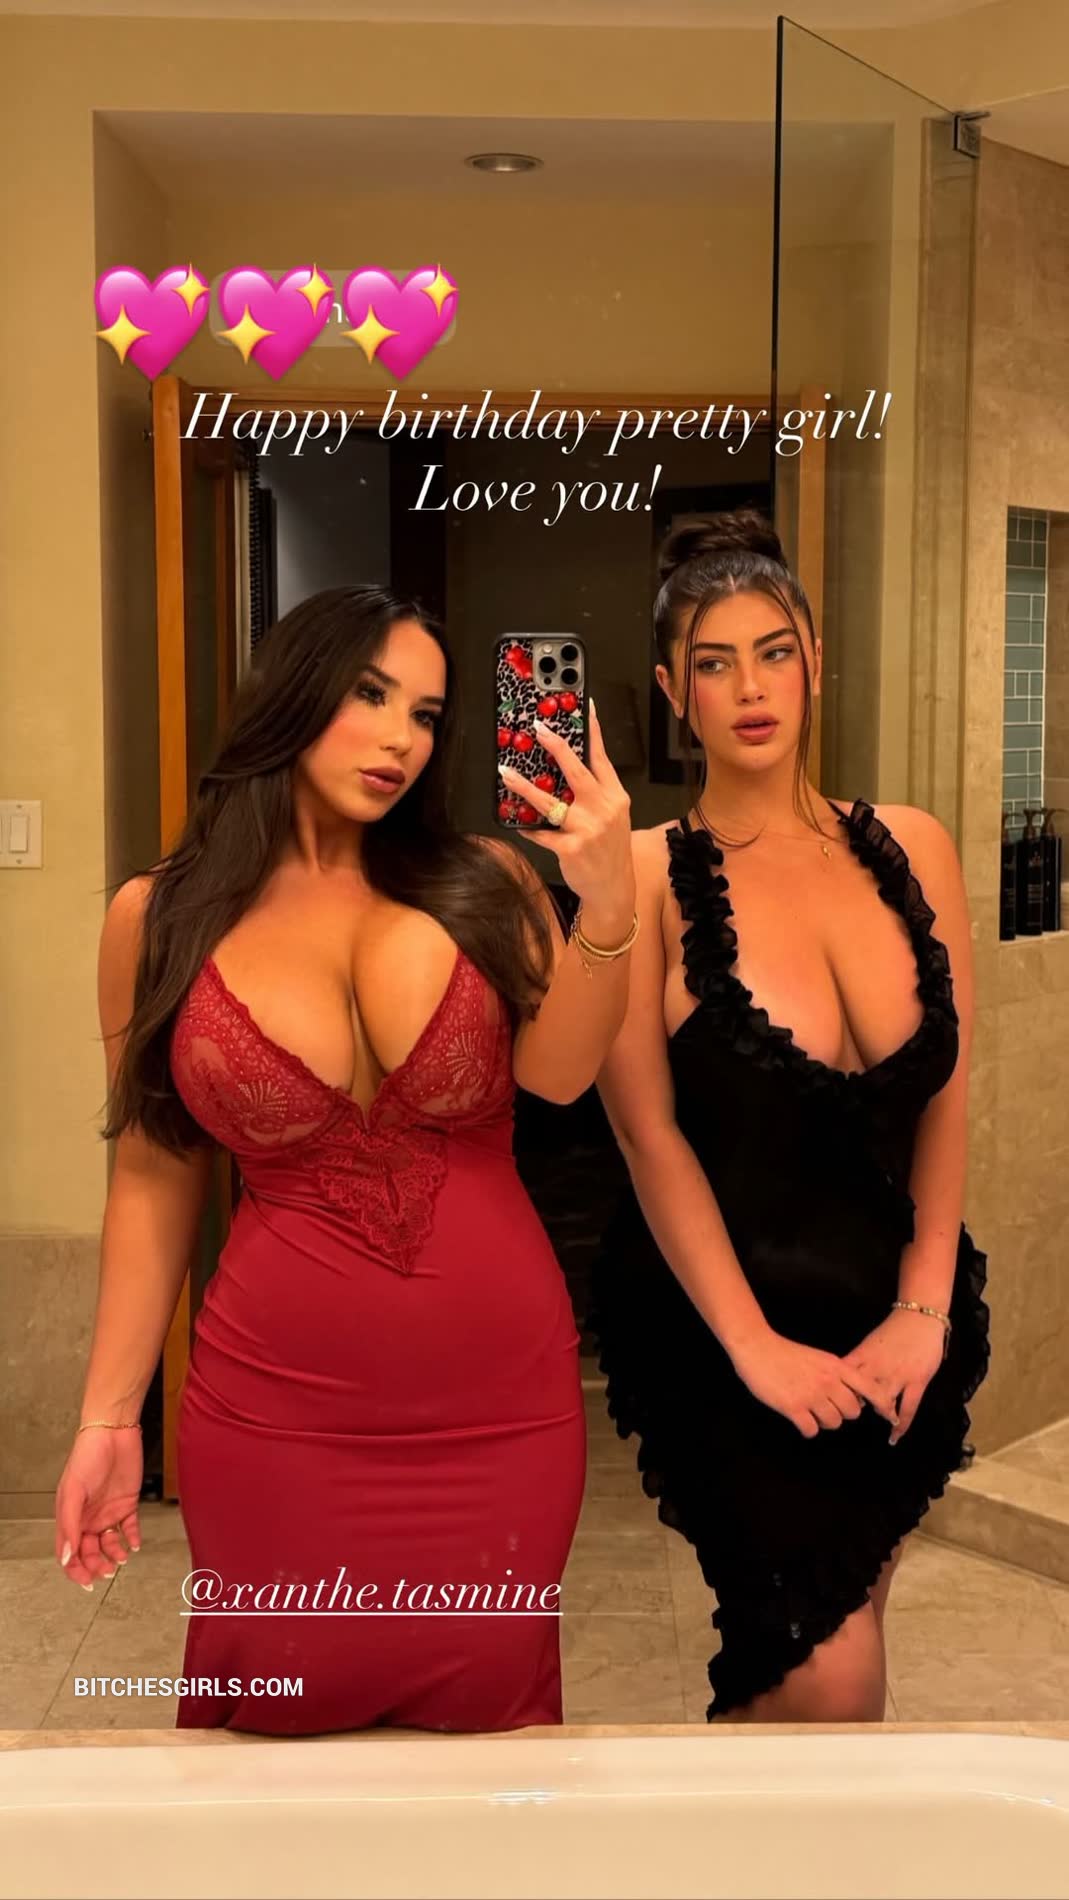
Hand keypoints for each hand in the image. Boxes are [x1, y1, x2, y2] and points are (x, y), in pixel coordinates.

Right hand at [55, 1428, 142, 1586]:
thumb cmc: (87, 1457)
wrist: (114, 1433)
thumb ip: (70, 1525)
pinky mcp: (127, 1503)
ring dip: (115, 1555)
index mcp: (71, 1516)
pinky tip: (134, 1544)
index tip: (86, 1581)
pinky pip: (129, 1528)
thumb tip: (66, 1557)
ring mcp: (108, 1511)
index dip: (75, 1569)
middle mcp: (88, 1517)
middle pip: (90, 1552)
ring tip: (121, 1557)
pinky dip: (132, 1539)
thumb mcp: (73, 1491)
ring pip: (109, 1544)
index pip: (70, 1552)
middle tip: (107, 1571)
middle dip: (97, 1565)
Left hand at [498, 699, 634, 916]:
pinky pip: (542, 832)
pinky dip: (528, 827)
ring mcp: (587, 828)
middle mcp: (603, 809)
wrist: (614, 888)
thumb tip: (570, 772)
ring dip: (524, 786)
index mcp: (615, 797)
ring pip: (550, 802)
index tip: (586, 707)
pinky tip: (517, 822)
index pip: (602, 758)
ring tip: (505, 772)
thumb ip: (597, 795)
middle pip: (577, 771)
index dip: (594, 732)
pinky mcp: (571, 848)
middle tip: (537, 729)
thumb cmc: (610, 850)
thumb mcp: (614, 817)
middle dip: (557, 747)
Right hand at [730, 1328, 900, 1439]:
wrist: (757, 1347)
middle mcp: (828, 1381)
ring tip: (812, 1413)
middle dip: (843, 1413)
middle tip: (829, 1408)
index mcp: (836, 1366)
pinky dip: (808, 1428)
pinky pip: (811, 1430)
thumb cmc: (786, 1352)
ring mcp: (811, 1395)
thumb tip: (850, 1393)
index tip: (889, 1415)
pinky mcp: (793, 1408)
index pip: (870, 1388)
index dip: (883, 1404)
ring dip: (825, 1422)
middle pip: (853, 1411)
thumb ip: (836, 1373)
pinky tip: (800, 1419)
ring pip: (834, 1423)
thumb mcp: (819, 1358)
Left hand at [841, 1308, 945, 1444]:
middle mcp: (878, 1366)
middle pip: (860, 1392)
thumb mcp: (871, 1343)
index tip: (831, 1403)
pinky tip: (895, 1436)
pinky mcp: (917, 1381)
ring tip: (879, 1422)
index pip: (844, 1377)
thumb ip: (859, 1361)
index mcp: (864, 1355)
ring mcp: (898, 1375)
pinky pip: (908, 1408)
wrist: (920, 1317)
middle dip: (853, 1406)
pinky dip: (901, 1425)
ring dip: (879, 1413)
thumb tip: (843, 1380)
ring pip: (883, 1402)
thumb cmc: (894, 1330)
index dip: (836, 1392)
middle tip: (850, 1415)